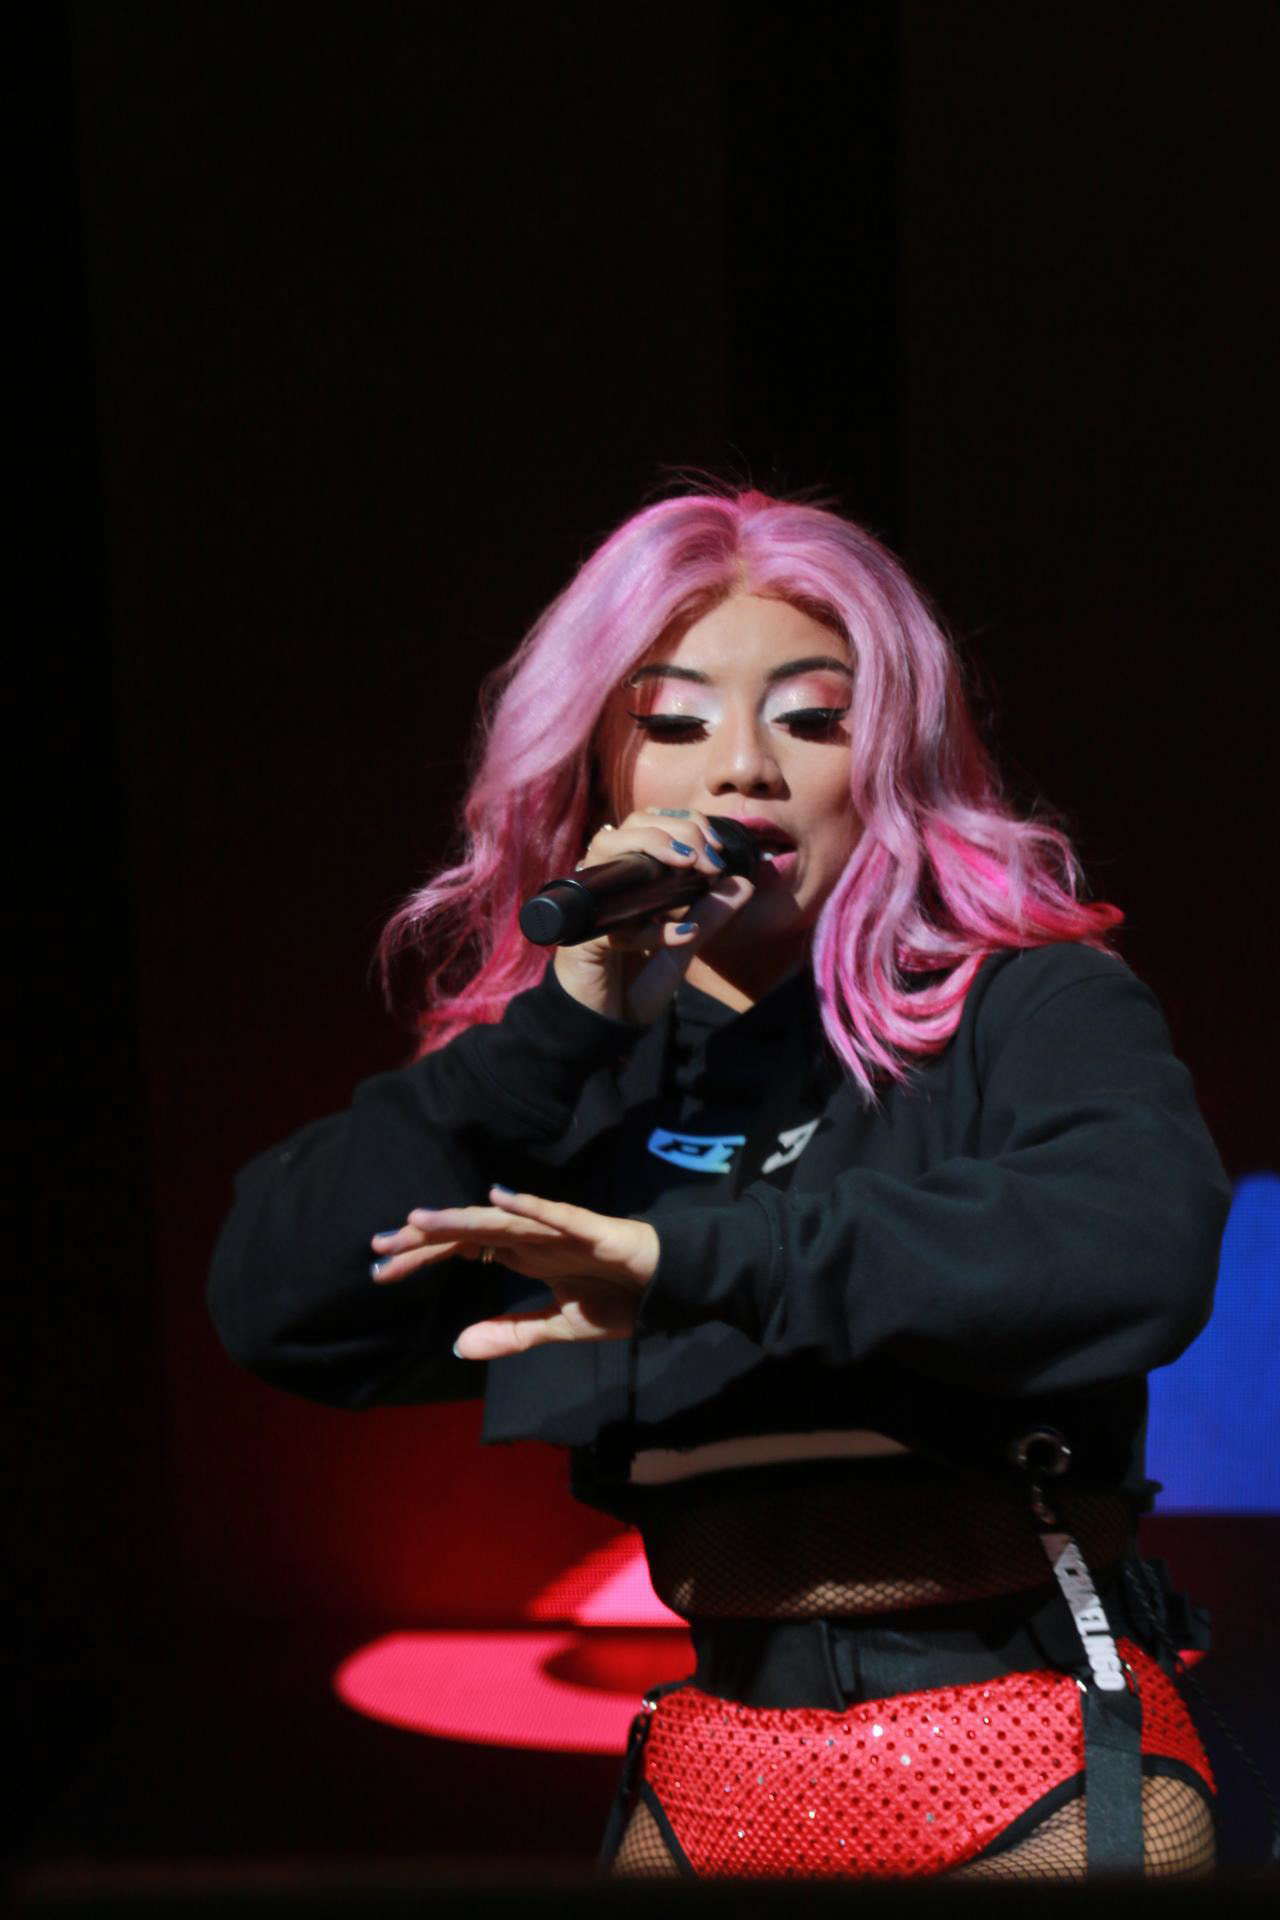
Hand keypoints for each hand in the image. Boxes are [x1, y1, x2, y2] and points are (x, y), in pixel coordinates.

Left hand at [369, 1186, 659, 1359]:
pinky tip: (498, 1196)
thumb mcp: (558, 1328)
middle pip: (468, 1232)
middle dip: (424, 1238)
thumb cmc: (618, 1298)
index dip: (422, 1258)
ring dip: (461, 1219)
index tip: (380, 1271)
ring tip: (419, 1220)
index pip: (461, 1250)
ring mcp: (558, 1229)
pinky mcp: (590, 1229)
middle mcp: (531, 1236)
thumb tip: (458, 1346)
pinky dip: (528, 1205)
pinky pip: (555, 1214)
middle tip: (378, 1244)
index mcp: (521, 1255)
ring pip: (501, 1221)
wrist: (670, 1285)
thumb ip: (511, 1334)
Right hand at [553, 807, 753, 1024]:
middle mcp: (606, 882)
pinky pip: (615, 918)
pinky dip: (652, 928)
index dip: (686, 824)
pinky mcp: (583, 937)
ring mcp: (591, 905)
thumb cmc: (636, 984)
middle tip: (710, 860)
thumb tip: (743, 882)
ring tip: (692, 865)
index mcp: (629, 878)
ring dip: (655, 846)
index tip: (718, 850)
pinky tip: (682, 934)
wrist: (606, 1029)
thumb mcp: (683, 946)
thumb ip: (709, 914)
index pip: (651, 824)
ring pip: (607, 846)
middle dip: (677, 830)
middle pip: (630, 824)